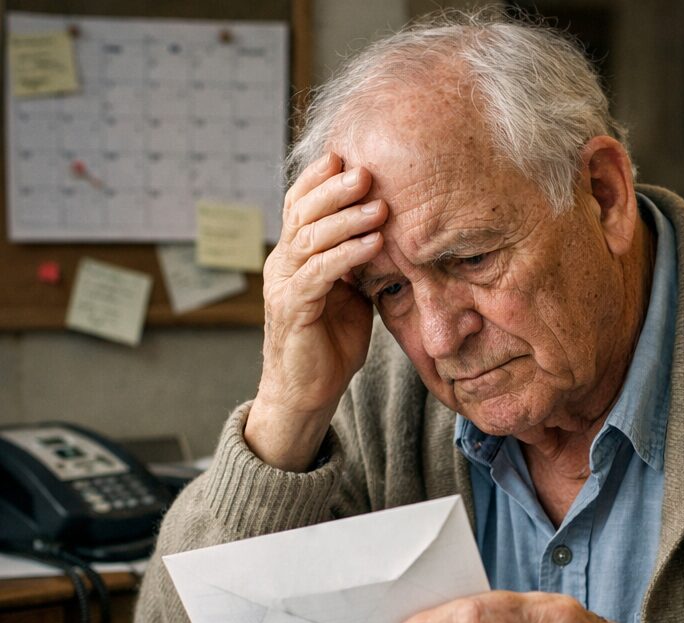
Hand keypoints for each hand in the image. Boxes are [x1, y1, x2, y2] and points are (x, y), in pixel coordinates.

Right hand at [246, 152, 388, 469]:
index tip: (348, 156)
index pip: (300, 205)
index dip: (320, 179)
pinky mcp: (292, 310)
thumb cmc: (330, 344)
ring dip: (347, 218)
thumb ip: (359, 264)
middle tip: (367, 170)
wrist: (307, 393)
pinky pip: (319, 273)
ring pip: (310, 238)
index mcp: (293, 256)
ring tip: (379, 204)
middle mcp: (282, 264)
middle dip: (335, 189)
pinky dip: (347, 254)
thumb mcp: (351, 295)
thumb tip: (390, 235)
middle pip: (302, 213)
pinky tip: (373, 243)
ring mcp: (283, 286)